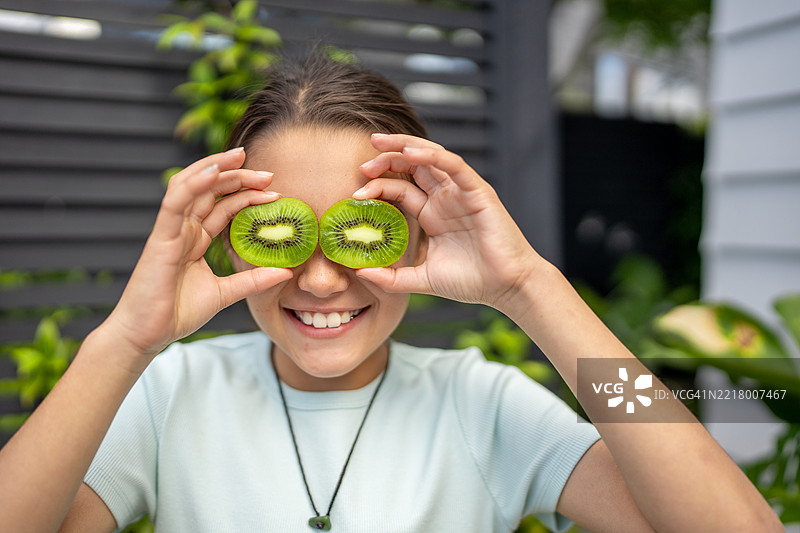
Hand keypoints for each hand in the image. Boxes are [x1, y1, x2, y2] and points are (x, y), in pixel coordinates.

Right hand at [102, 148, 292, 363]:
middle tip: (267, 173)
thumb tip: (286, 272)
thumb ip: (253, 280)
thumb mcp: (225, 293)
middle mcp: (183, 229)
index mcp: (195, 239)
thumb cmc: (177, 313)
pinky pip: (176, 202)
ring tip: (241, 157)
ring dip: (216, 168)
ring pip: (192, 186)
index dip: (247, 194)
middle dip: (238, 176)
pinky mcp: (161, 238)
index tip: (274, 191)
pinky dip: (194, 183)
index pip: (222, 205)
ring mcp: (171, 231)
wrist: (147, 335)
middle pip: (211, 191)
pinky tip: (214, 171)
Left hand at [354, 134, 542, 309]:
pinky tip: (410, 153)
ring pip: (430, 157)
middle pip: (411, 167)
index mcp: (432, 214)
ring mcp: (460, 192)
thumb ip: (392, 278)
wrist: (505, 287)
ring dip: (404, 147)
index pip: (401, 188)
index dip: (378, 186)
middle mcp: (444, 198)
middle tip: (363, 163)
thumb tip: (360, 272)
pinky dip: (432, 156)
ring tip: (379, 143)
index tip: (355, 194)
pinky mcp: (477, 191)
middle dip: (386, 159)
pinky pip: (453, 165)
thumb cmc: (471, 281)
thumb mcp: (422, 280)